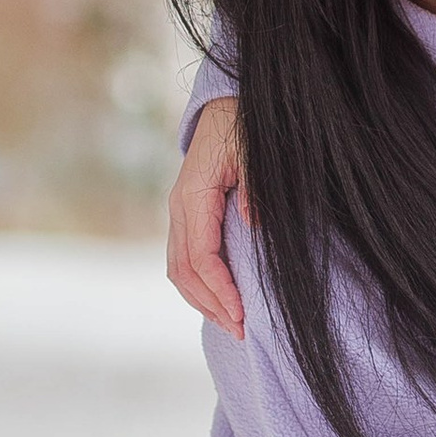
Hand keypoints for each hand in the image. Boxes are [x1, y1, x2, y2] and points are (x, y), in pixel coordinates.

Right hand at [166, 94, 245, 336]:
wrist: (229, 105)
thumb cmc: (246, 126)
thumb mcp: (256, 151)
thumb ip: (255, 186)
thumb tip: (252, 223)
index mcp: (193, 195)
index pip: (200, 256)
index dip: (220, 289)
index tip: (243, 313)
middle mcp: (179, 208)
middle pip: (184, 271)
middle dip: (211, 305)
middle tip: (242, 331)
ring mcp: (180, 212)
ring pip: (179, 269)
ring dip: (203, 301)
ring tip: (233, 324)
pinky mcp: (188, 215)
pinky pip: (184, 259)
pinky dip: (199, 286)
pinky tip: (220, 301)